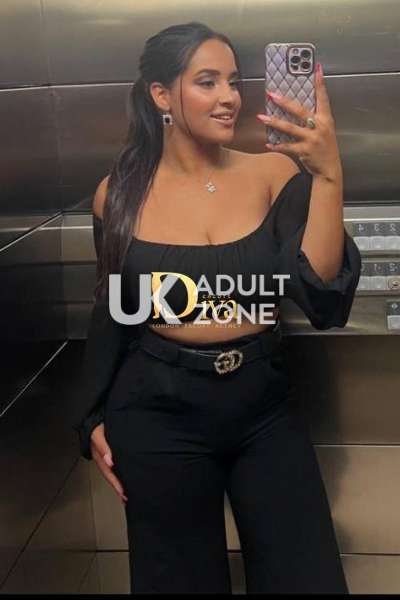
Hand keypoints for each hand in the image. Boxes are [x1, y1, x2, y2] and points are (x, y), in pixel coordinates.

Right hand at [90, 423, 127, 503]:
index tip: (125, 494)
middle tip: (130, 497)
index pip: (109, 474)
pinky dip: (123, 468)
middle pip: (112, 475)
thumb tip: (110, 462)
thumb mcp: (97, 433)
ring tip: (132, 489)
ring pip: (115, 470)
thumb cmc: (96, 423)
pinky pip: (118, 462)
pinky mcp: (113, 449)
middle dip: (120, 486)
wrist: (94, 414)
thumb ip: (103, 446)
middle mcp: (103, 458)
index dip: (117, 484)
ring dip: (122, 479)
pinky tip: (130, 471)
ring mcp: (107, 454)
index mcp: (99, 456)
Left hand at [256, 63, 341, 183]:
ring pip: (290, 128)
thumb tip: (298, 108)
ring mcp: (312, 139)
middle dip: (285, 102)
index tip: (316, 69)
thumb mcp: (325, 130)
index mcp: (326, 119)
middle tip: (271, 94)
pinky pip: (287, 146)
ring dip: (274, 122)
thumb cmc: (325, 149)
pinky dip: (277, 145)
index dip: (320, 83)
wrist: (329, 169)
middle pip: (300, 111)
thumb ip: (314, 119)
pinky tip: (268, 144)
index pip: (323, 98)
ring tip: (261, 117)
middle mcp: (319, 127)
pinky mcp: (304, 151)